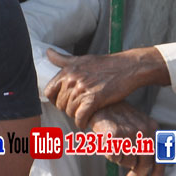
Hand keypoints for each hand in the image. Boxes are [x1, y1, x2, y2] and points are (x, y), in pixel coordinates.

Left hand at [43, 48, 166, 128]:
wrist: (127, 67)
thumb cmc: (105, 64)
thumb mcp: (81, 59)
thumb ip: (62, 59)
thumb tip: (47, 52)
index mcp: (67, 71)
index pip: (49, 92)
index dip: (54, 100)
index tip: (63, 102)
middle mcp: (72, 80)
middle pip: (60, 104)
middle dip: (67, 108)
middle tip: (77, 109)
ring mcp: (83, 89)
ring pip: (70, 111)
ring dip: (75, 116)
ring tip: (83, 115)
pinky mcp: (94, 99)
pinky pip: (80, 117)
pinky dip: (81, 123)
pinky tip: (85, 124)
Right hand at [86, 103, 164, 175]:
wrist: (99, 104)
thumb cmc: (118, 117)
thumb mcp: (138, 125)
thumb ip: (146, 143)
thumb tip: (149, 167)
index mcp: (152, 127)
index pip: (160, 154)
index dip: (158, 171)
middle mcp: (143, 131)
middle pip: (144, 163)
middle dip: (137, 173)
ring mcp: (129, 133)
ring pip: (127, 162)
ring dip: (121, 160)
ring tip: (116, 147)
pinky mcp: (115, 137)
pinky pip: (114, 158)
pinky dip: (110, 156)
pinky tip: (108, 146)